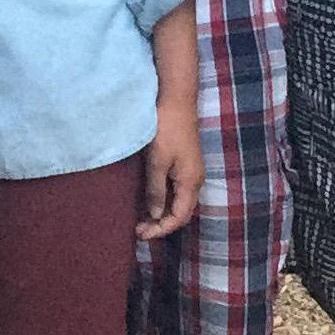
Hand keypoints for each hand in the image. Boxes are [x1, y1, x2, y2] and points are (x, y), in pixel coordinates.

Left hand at [137, 108, 202, 240]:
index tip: (141, 234)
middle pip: (182, 213)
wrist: (177, 100)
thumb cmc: (166, 129)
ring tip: (142, 219)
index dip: (161, 229)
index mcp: (190, 183)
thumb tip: (156, 215)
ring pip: (179, 202)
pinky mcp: (185, 164)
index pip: (179, 217)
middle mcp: (195, 180)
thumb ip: (156, 191)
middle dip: (162, 225)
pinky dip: (164, 200)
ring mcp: (191, 172)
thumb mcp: (157, 162)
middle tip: (139, 230)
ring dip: (162, 213)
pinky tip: (151, 200)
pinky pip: (177, 191)